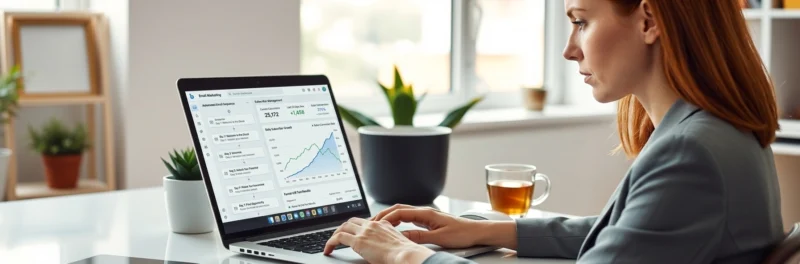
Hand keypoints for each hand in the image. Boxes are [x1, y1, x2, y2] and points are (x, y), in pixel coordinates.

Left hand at [324, 217, 434, 263]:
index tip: (353, 233)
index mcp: (383, 225)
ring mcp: (364, 232)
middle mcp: (372, 225)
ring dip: (335, 234)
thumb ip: (390, 242)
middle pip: (352, 221)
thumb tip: (386, 250)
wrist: (405, 254)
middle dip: (343, 228)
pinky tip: (328, 249)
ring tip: (330, 243)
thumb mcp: (399, 243)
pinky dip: (330, 242)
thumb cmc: (405, 253)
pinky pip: (338, 238)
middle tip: (338, 236)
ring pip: (343, 227)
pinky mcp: (358, 241)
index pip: (366, 222)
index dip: (357, 227)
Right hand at [370, 204, 486, 248]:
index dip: (386, 219)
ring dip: (390, 217)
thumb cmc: (462, 234)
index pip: (400, 213)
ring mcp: (427, 215)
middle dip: (383, 215)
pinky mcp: (429, 221)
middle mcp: (425, 211)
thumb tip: (402, 236)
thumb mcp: (439, 238)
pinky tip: (394, 227)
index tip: (376, 225)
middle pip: (399, 209)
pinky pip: (409, 218)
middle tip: (371, 223)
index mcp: (427, 213)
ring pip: (403, 212)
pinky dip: (398, 220)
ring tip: (378, 225)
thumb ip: (420, 237)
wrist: (477, 232)